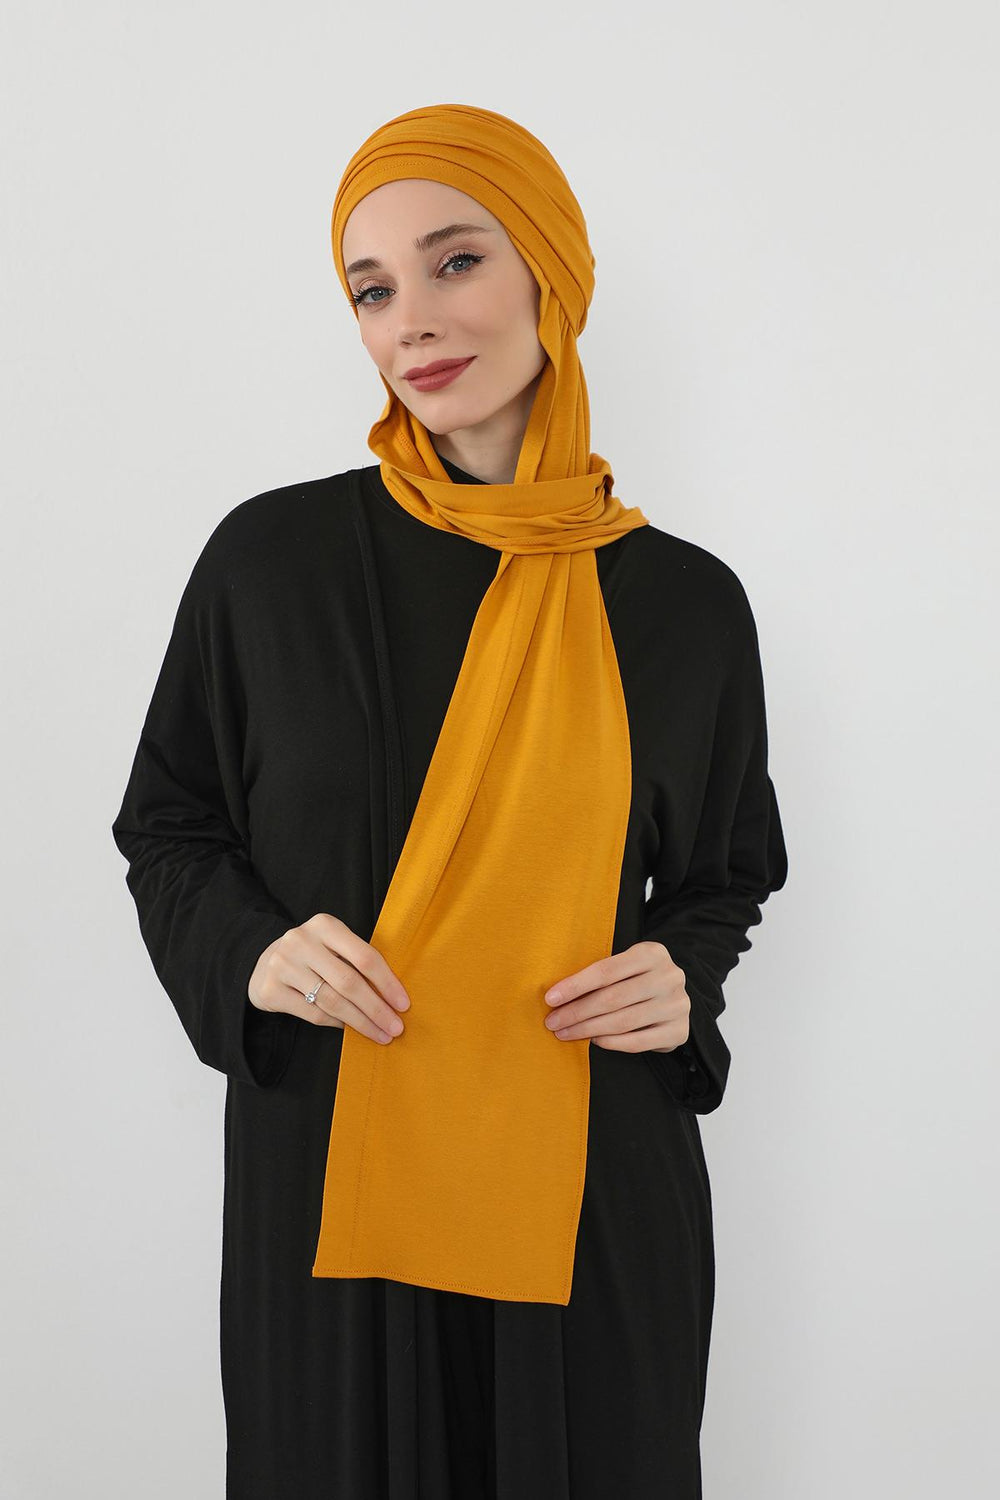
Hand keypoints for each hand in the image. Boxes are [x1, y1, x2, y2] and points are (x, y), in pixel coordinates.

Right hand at [248, 913, 410, 1045]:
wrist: (265, 961)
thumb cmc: (314, 955)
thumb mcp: (333, 945)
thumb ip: (358, 961)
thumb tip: (395, 996)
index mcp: (325, 925)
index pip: (364, 956)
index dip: (387, 983)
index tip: (404, 1004)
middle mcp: (301, 941)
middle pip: (349, 982)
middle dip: (377, 1009)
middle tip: (396, 1027)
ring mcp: (283, 965)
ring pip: (332, 1002)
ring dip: (360, 1023)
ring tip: (379, 1034)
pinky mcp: (271, 989)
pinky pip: (313, 1013)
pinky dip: (336, 1024)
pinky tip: (350, 1029)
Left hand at [542, 940, 689, 1053]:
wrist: (673, 997)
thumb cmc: (636, 979)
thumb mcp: (625, 966)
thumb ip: (601, 974)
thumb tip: (557, 994)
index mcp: (652, 953)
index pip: (607, 970)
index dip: (576, 985)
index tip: (550, 998)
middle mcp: (669, 977)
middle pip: (613, 998)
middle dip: (577, 1012)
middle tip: (553, 1022)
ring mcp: (677, 1005)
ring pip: (623, 1021)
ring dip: (588, 1029)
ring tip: (565, 1033)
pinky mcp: (679, 1030)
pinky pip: (638, 1041)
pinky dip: (611, 1043)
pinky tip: (593, 1041)